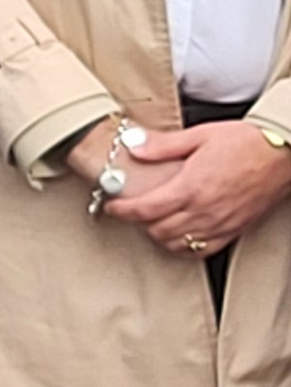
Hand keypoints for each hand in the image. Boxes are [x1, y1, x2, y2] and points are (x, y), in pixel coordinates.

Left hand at [105, 121, 290, 258]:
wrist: (284, 152)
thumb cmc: (246, 142)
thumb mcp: (199, 136)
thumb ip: (163, 145)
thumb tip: (135, 147)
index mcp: (191, 187)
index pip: (145, 210)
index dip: (122, 211)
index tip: (112, 207)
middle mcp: (205, 210)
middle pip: (157, 230)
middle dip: (138, 222)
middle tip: (131, 210)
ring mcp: (221, 223)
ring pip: (178, 244)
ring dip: (159, 236)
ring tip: (152, 221)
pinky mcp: (236, 229)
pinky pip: (203, 250)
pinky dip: (185, 247)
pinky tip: (179, 236)